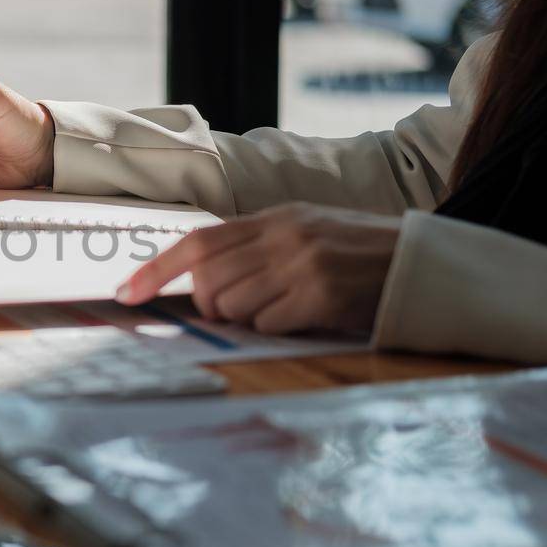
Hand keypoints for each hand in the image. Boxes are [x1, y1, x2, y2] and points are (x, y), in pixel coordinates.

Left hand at [115, 204, 402, 334]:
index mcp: (274, 218)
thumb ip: (256, 248)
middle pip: (207, 280)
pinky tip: (303, 317)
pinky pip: (266, 324)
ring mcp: (301, 264)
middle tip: (246, 307)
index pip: (198, 242)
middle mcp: (283, 236)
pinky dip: (275, 328)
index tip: (125, 293)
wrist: (421, 264)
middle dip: (210, 304)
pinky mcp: (320, 295)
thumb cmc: (358, 256)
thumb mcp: (305, 233)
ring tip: (284, 308)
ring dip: (246, 318)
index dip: (156, 269)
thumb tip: (200, 281)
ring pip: (231, 305)